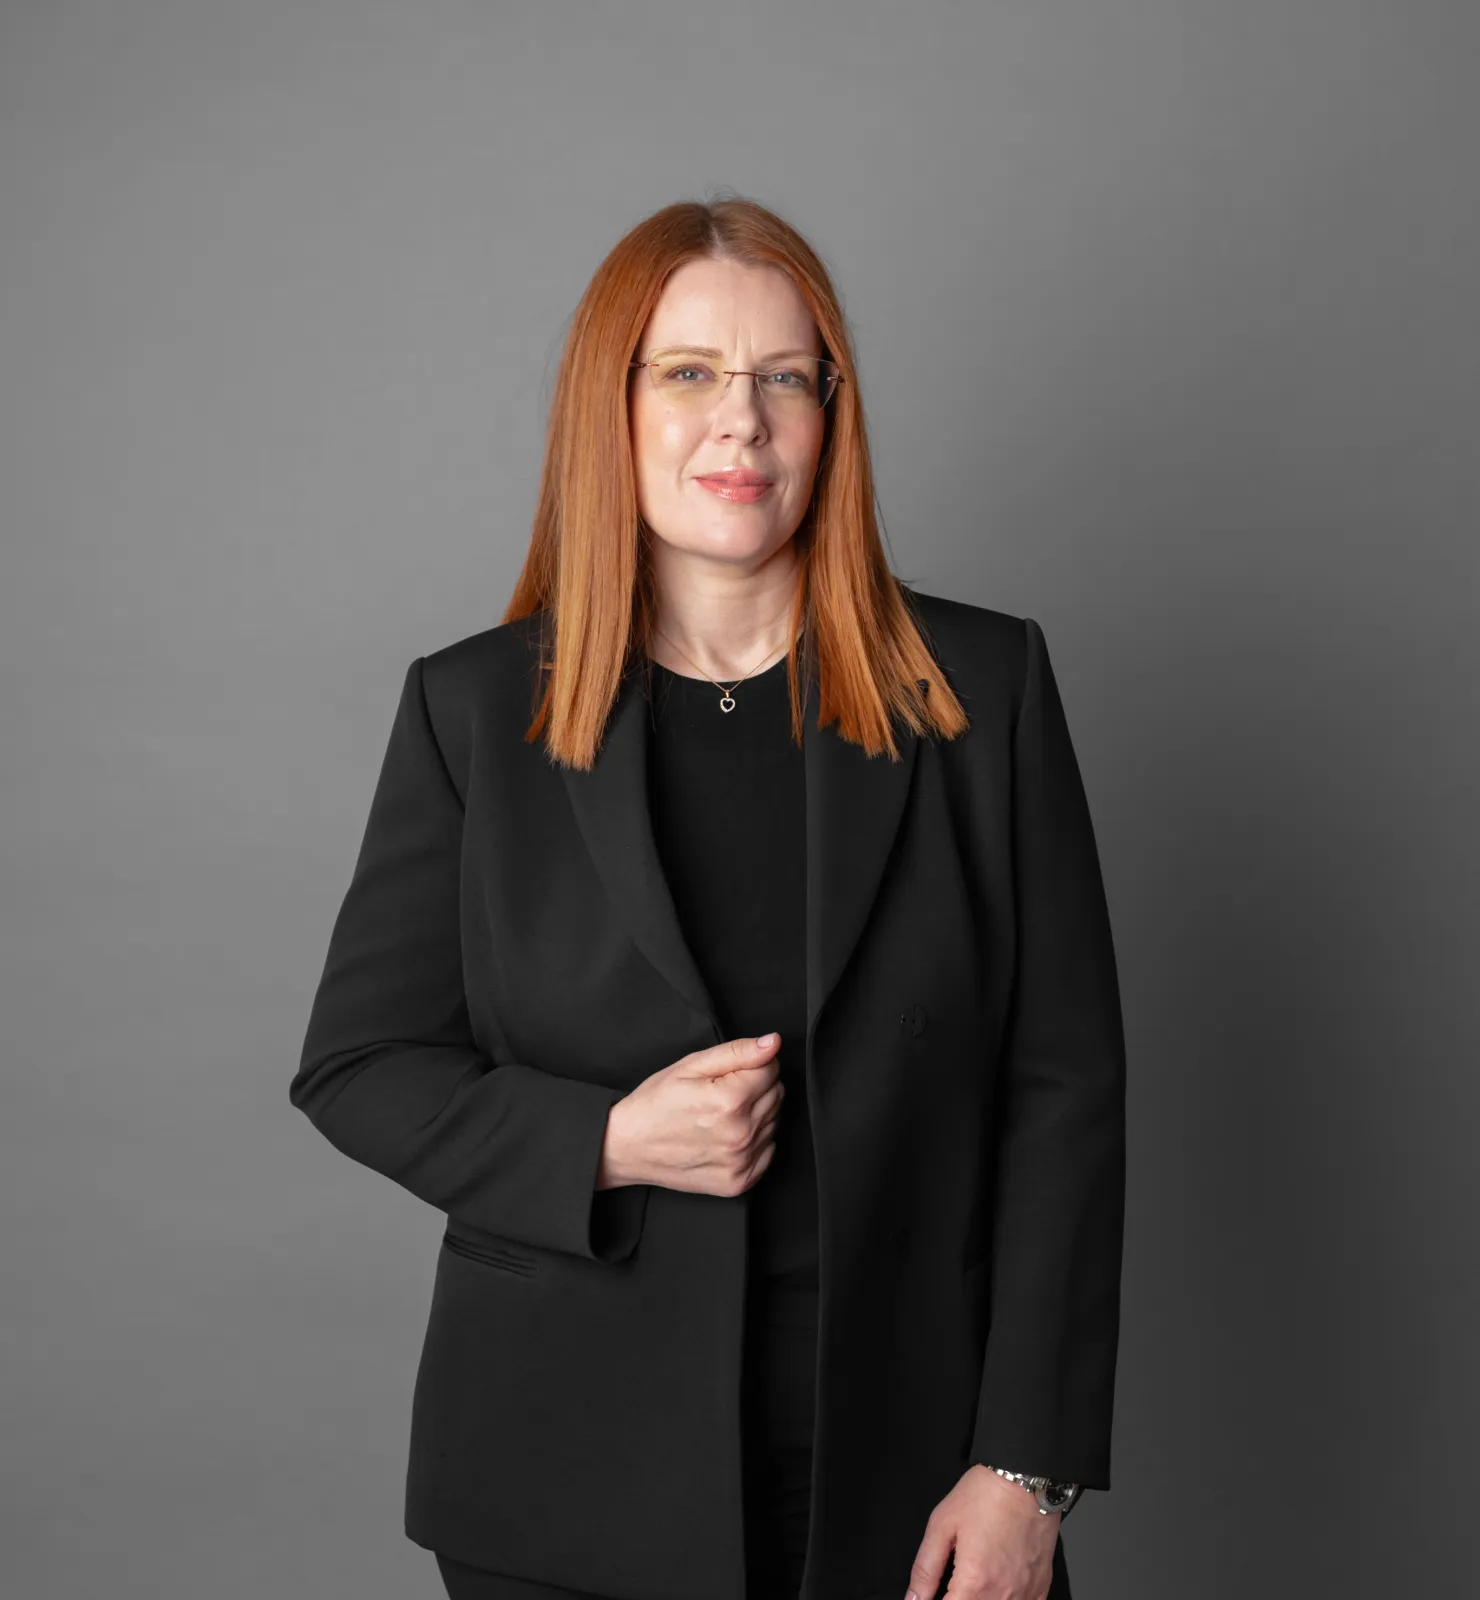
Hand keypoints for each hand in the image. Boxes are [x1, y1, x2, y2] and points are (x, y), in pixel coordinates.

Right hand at [597, 1033, 784, 1197]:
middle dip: (756, 1087)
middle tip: (722, 1092)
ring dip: (756, 1114)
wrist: (628, 1147)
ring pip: (774, 1122)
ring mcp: (740, 1162)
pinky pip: (769, 1151)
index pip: (771, 1069)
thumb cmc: (655, 1104)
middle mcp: (740, 1134)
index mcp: (729, 1101)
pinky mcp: (739, 1182)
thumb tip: (773, 1043)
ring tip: (721, 1115)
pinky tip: (728, 1136)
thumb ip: (737, 1052)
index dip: (752, 1064)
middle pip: (776, 1095)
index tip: (729, 1073)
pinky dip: (755, 1142)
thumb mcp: (690, 1065)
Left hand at [904, 1464, 1059, 1599]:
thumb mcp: (942, 1525)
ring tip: (973, 1583)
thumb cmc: (983, 1496)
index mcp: (974, 1583)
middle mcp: (1002, 1595)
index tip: (935, 1594)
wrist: (1024, 1478)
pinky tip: (998, 1588)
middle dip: (959, 1599)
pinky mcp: (1041, 1587)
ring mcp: (1025, 1594)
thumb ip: (925, 1569)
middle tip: (953, 1585)